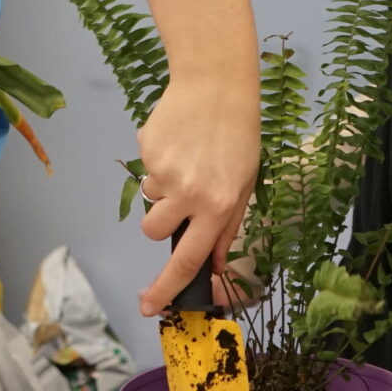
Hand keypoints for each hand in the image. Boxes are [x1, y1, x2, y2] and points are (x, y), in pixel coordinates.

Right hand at [132, 72, 262, 316]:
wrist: (216, 84)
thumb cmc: (239, 135)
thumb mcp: (245, 184)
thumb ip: (227, 226)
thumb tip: (214, 263)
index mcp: (217, 207)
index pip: (186, 260)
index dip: (165, 288)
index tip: (147, 306)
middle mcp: (188, 194)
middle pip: (154, 231)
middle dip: (160, 223)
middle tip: (181, 199)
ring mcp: (164, 172)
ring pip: (148, 199)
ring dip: (161, 191)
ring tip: (185, 161)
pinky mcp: (146, 150)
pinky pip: (146, 169)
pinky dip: (159, 161)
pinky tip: (179, 140)